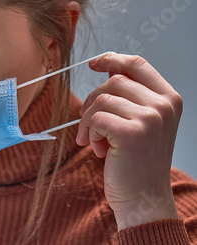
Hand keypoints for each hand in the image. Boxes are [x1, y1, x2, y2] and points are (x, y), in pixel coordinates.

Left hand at [76, 53, 182, 229]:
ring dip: (89, 122)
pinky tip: (98, 150)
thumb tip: (105, 68)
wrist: (144, 198)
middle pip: (113, 81)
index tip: (94, 63)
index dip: (112, 59)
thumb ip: (130, 96)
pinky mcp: (132, 132)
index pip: (137, 63)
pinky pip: (95, 119)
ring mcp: (150, 118)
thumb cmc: (136, 160)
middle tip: (90, 124)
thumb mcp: (141, 122)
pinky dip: (89, 134)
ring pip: (101, 99)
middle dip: (93, 101)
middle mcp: (164, 105)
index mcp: (169, 98)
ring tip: (96, 141)